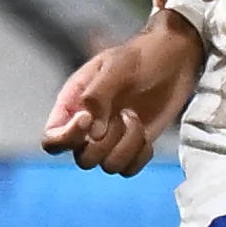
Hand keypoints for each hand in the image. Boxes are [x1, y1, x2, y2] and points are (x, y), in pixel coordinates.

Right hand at [43, 13, 202, 173]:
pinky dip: (140, 156)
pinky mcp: (134, 146)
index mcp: (73, 106)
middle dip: (106, 142)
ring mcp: (112, 139)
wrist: (173, 59)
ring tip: (135, 118)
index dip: (66, 138)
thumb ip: (98, 96)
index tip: (88, 120)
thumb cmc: (140, 57)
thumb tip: (92, 132)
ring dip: (127, 145)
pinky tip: (147, 136)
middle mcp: (88, 127)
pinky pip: (129, 169)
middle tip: (124, 113)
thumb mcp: (116, 67)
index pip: (52, 139)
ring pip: (108, 166)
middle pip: (82, 159)